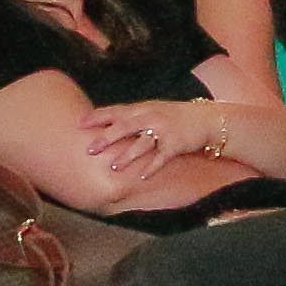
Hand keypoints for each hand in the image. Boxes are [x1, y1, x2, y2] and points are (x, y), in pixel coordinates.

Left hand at [74, 101, 201, 185]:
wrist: (206, 119)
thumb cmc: (175, 117)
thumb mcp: (153, 110)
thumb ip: (132, 117)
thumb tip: (107, 126)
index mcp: (143, 109)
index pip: (115, 111)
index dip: (97, 117)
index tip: (79, 124)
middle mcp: (151, 118)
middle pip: (124, 127)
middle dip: (106, 138)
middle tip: (90, 149)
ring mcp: (164, 131)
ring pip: (142, 144)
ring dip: (127, 156)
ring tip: (114, 167)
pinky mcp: (175, 144)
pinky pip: (161, 158)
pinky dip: (152, 167)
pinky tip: (143, 176)